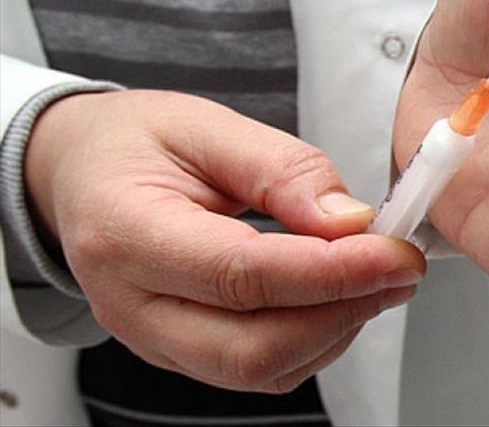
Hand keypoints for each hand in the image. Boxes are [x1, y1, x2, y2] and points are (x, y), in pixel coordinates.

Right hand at [26, 89, 424, 392]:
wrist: (84, 173)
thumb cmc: (133, 144)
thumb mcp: (205, 126)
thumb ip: (280, 170)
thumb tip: (347, 221)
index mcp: (127, 234)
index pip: (240, 275)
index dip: (329, 271)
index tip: (391, 252)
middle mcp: (133, 303)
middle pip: (253, 346)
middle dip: (343, 311)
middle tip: (397, 268)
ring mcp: (155, 337)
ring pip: (261, 370)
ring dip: (335, 328)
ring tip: (374, 276)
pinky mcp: (181, 348)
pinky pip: (257, 370)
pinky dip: (312, 339)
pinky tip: (336, 297)